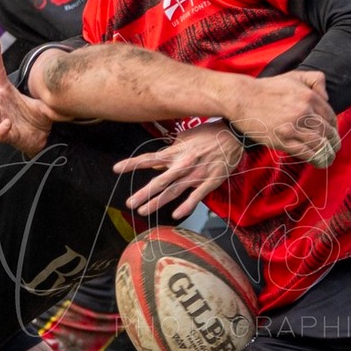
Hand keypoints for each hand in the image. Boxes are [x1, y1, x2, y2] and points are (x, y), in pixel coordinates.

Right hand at [0, 41, 59, 156]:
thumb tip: (62, 75)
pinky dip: (2, 129)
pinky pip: (0, 133)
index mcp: (7, 92)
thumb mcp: (44, 100)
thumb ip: (49, 89)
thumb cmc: (38, 117)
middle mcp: (1, 104)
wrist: (41, 139)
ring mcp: (1, 119)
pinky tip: (7, 123)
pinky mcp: (7, 135)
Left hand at [116, 121, 244, 218]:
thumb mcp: (185, 138)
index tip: (116, 169)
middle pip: (159, 181)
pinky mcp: (210, 182)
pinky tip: (176, 215)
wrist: (233, 135)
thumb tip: (155, 164)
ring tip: (143, 211)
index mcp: (176, 152)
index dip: (132, 164)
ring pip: (174, 191)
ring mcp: (196, 174)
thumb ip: (170, 152)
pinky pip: (196, 196)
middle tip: (129, 204)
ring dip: (157, 202)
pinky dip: (186, 206)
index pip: (149, 158)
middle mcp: (183, 164)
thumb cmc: (208, 135)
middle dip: (143, 193)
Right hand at [231, 70, 337, 167]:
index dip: (334, 127)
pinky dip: (316, 159)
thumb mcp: (294, 76)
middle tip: (335, 148)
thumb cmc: (266, 88)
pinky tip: (320, 162)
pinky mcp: (282, 140)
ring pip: (319, 144)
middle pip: (327, 131)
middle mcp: (303, 111)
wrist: (242, 98)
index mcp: (308, 96)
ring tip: (329, 157)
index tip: (333, 133)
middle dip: (334, 142)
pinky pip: (305, 152)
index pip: (330, 116)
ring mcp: (293, 127)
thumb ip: (315, 80)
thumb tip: (327, 97)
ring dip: (327, 153)